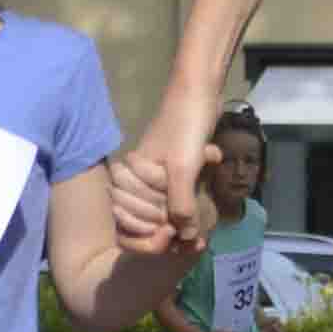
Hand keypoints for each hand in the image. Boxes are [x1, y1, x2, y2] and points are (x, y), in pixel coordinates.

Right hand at [106, 108, 208, 253]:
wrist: (199, 92)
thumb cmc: (185, 127)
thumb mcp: (184, 170)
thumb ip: (182, 205)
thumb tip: (186, 238)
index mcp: (131, 177)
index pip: (130, 221)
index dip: (152, 235)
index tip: (177, 236)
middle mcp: (138, 178)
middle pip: (147, 219)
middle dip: (171, 228)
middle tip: (196, 234)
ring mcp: (155, 174)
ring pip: (163, 211)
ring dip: (183, 219)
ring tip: (200, 226)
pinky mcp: (173, 170)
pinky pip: (176, 198)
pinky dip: (189, 206)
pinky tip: (202, 210)